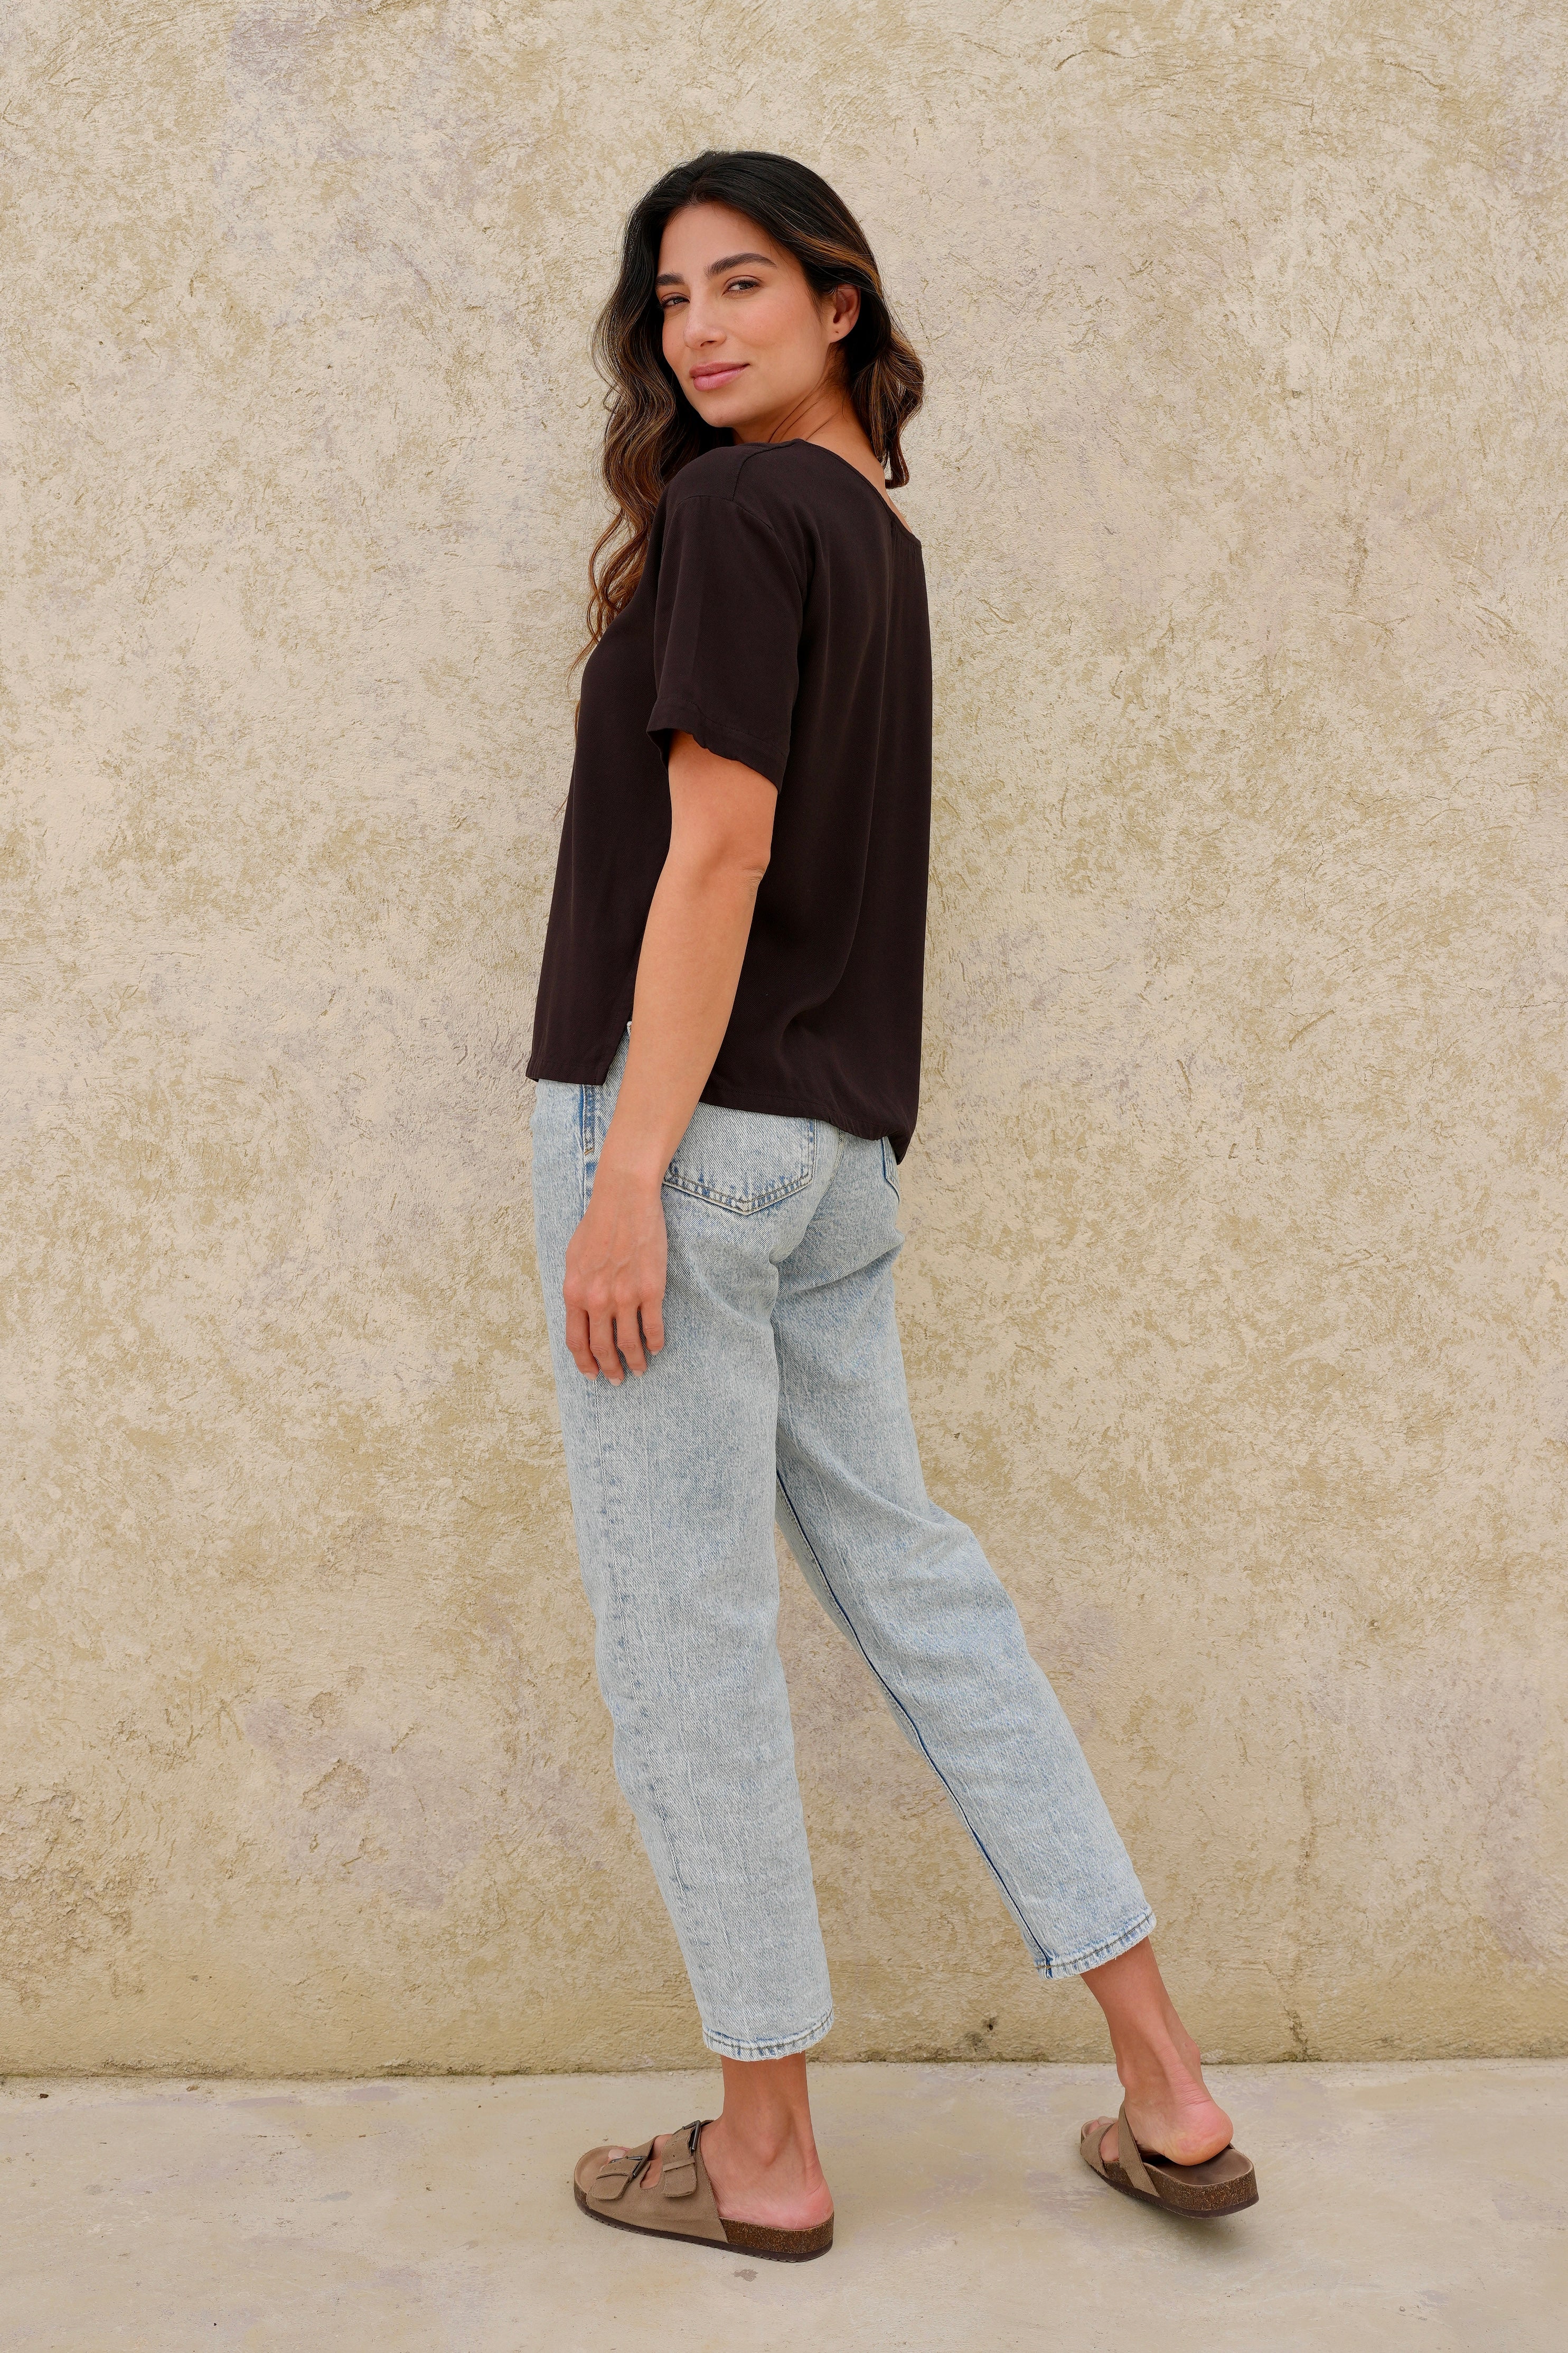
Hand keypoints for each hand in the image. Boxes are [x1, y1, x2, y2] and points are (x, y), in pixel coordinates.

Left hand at [562, 1163, 667, 1381]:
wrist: (624, 1199)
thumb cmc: (598, 1224)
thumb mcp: (573, 1259)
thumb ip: (577, 1289)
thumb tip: (580, 1313)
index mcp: (574, 1292)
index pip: (576, 1341)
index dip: (584, 1363)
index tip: (592, 1375)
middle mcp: (597, 1299)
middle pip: (602, 1348)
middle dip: (610, 1369)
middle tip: (618, 1380)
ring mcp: (624, 1296)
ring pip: (629, 1343)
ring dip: (635, 1361)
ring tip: (640, 1369)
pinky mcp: (650, 1288)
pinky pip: (653, 1326)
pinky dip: (656, 1342)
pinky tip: (658, 1347)